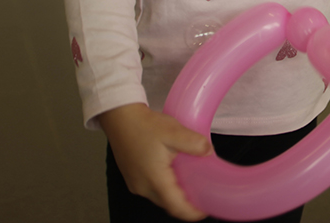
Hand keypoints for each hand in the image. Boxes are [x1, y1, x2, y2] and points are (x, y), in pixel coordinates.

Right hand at [99, 103, 213, 220]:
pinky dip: (166, 188)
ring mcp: (136, 183)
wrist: (120, 117)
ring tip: (192, 185)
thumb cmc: (144, 125)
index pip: (176, 207)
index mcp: (154, 180)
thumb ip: (195, 144)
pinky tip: (175, 175)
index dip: (192, 213)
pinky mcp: (133, 177)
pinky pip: (152, 189)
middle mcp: (143, 187)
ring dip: (175, 195)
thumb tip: (209, 153)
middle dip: (186, 205)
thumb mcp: (174, 131)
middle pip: (168, 205)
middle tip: (203, 196)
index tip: (205, 210)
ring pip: (160, 198)